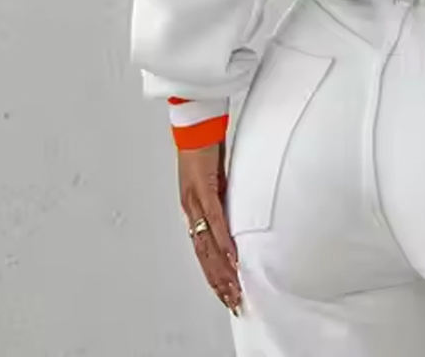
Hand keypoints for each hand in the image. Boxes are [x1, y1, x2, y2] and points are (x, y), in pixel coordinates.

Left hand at [177, 141, 242, 315]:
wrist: (195, 124)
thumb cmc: (204, 146)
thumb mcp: (216, 178)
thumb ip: (222, 197)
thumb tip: (234, 213)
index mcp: (193, 208)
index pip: (202, 249)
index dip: (212, 272)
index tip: (225, 291)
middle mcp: (190, 209)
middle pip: (203, 254)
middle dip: (218, 280)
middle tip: (232, 300)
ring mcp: (195, 200)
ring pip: (207, 244)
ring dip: (221, 268)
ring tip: (233, 287)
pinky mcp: (204, 188)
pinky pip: (215, 220)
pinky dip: (223, 240)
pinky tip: (231, 255)